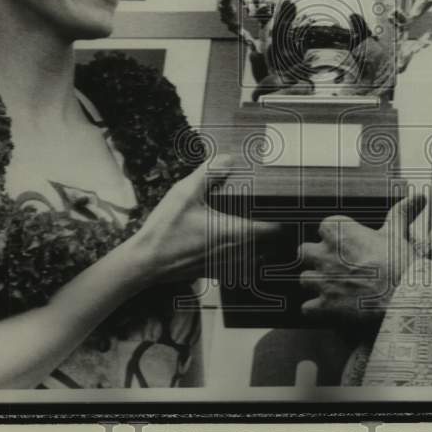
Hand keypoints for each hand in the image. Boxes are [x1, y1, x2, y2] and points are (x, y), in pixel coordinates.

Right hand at [127, 157, 280, 284]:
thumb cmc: (165, 230)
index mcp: (235, 232)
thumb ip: (209, 174)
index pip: (273, 229)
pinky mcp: (213, 273)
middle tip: (276, 216)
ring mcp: (225, 266)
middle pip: (269, 245)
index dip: (283, 220)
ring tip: (260, 230)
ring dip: (260, 246)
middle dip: (274, 232)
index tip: (286, 210)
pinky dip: (243, 257)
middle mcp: (236, 252)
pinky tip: (233, 245)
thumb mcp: (184, 193)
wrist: (144, 263)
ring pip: (255, 257)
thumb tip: (228, 158)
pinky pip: (238, 267)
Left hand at [299, 192, 426, 324]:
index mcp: (338, 231)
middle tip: (333, 265)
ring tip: (334, 288)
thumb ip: (401, 212)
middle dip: (315, 258)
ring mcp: (322, 280)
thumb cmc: (400, 262)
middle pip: (304, 252)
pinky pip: (307, 308)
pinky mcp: (324, 305)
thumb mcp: (398, 232)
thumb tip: (419, 197)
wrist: (404, 297)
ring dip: (316, 285)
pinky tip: (331, 309)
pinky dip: (317, 310)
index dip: (334, 236)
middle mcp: (324, 253)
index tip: (346, 244)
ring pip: (305, 280)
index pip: (323, 227)